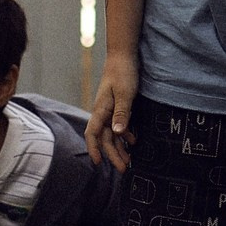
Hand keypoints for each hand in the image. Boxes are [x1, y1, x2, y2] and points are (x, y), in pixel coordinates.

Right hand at [86, 53, 139, 170]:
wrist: (123, 56)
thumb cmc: (122, 73)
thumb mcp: (125, 94)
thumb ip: (121, 113)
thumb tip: (117, 134)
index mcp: (101, 110)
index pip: (92, 134)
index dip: (93, 149)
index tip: (97, 163)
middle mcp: (103, 112)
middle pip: (105, 138)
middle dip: (113, 155)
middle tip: (124, 169)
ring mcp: (110, 110)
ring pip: (112, 134)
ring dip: (119, 148)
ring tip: (129, 161)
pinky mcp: (118, 107)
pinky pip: (119, 126)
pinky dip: (125, 135)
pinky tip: (133, 142)